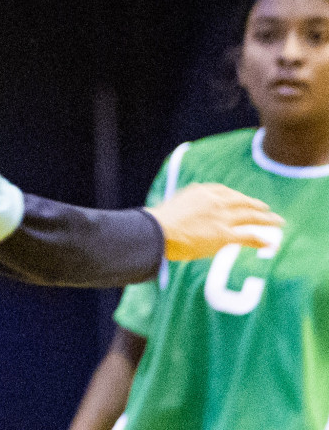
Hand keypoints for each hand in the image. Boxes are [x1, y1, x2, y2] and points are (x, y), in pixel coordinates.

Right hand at [147, 182, 283, 261]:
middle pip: (241, 201)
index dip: (236, 196)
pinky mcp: (225, 234)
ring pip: (250, 216)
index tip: (242, 199)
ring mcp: (221, 217)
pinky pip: (249, 236)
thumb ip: (183, 210)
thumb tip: (181, 220)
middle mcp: (214, 201)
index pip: (224, 191)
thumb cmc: (156, 224)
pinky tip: (271, 243)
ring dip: (266, 219)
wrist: (157, 231)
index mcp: (200, 191)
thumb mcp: (171, 208)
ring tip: (278, 221)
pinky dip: (261, 239)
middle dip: (255, 205)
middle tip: (266, 208)